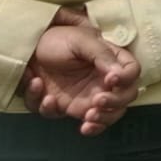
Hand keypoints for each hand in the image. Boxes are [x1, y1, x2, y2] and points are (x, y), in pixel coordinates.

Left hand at [19, 24, 140, 136]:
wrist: (28, 49)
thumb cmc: (59, 39)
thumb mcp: (81, 41)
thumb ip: (101, 55)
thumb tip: (118, 74)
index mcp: (111, 61)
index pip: (132, 72)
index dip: (127, 79)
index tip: (111, 80)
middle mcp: (103, 82)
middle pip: (125, 99)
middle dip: (114, 105)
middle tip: (97, 103)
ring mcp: (85, 96)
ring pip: (105, 117)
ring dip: (99, 121)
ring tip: (85, 117)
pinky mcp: (64, 107)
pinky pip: (64, 117)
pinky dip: (56, 112)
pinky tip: (47, 98)